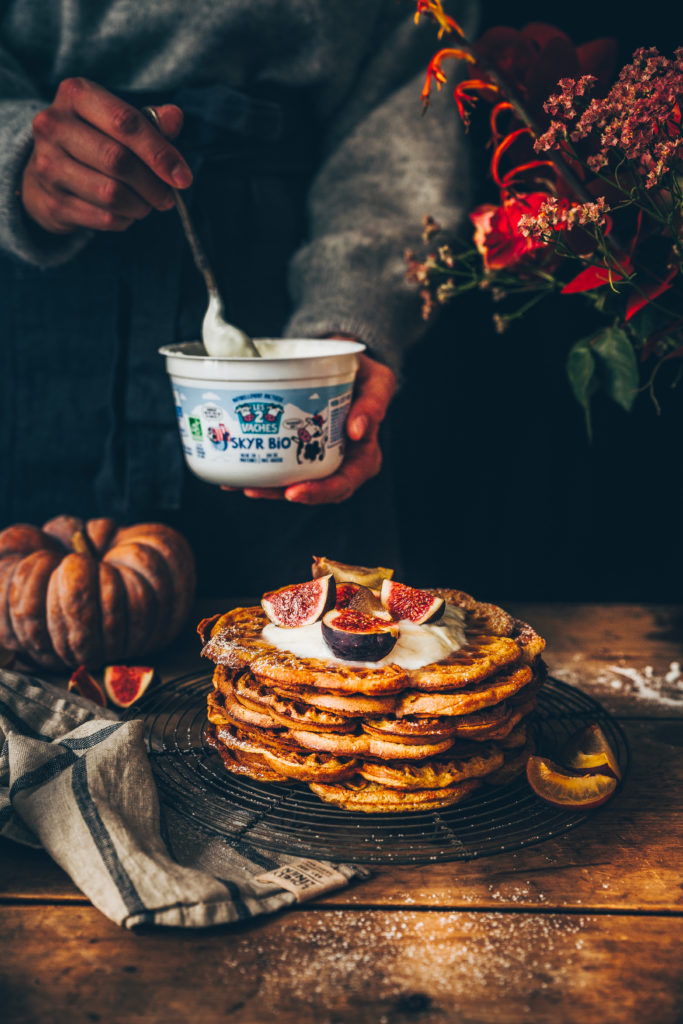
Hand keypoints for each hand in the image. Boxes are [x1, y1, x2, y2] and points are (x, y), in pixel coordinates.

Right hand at [21, 77, 192, 234]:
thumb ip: (152, 121)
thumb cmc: (96, 139)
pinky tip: (126, 212)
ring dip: (140, 206)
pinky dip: (125, 220)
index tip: (183, 177)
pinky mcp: (53, 201)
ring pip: (110, 194)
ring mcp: (48, 165)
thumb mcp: (120, 120)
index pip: (125, 123)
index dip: (160, 153)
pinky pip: (103, 217)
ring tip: (147, 204)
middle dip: (153, 185)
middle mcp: (54, 126)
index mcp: (76, 95)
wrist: (50, 170)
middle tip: (168, 197)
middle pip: (118, 161)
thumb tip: (175, 118)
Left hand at [223, 351, 396, 503]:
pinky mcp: (300, 451)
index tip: (294, 492)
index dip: (319, 492)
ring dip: (265, 487)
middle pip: (312, 489)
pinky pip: (280, 466)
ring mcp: (319, 459)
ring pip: (292, 483)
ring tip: (238, 484)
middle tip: (254, 490)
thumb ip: (374, 402)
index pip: (344, 483)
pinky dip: (258, 471)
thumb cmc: (365, 375)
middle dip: (281, 493)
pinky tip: (233, 474)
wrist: (344, 364)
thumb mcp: (378, 382)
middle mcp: (341, 463)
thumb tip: (358, 430)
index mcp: (364, 455)